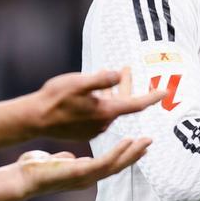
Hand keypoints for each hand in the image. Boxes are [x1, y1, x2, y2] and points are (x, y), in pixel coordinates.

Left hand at [12, 139, 150, 200]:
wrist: (21, 180)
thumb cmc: (34, 170)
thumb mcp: (55, 163)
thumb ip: (65, 161)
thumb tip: (69, 158)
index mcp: (84, 173)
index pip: (109, 164)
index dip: (124, 156)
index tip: (136, 145)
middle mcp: (88, 177)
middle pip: (118, 166)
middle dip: (135, 155)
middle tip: (149, 142)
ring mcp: (86, 177)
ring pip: (116, 165)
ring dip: (132, 154)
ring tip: (145, 141)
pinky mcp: (81, 173)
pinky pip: (105, 162)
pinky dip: (118, 152)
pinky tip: (127, 142)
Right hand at [30, 67, 163, 140]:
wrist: (34, 119)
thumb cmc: (55, 98)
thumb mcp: (78, 83)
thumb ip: (100, 79)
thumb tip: (119, 73)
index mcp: (106, 111)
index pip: (136, 104)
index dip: (152, 96)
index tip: (166, 91)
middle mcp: (104, 123)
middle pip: (123, 103)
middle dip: (127, 85)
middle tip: (127, 68)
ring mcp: (94, 129)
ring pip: (110, 108)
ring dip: (112, 93)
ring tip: (108, 75)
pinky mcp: (85, 132)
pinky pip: (99, 115)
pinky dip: (101, 102)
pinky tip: (93, 93)